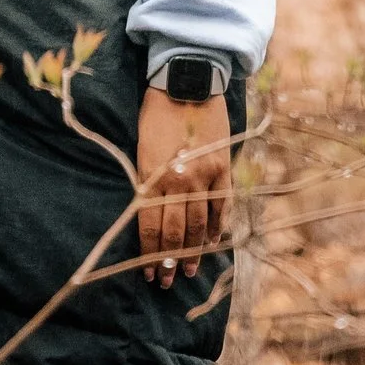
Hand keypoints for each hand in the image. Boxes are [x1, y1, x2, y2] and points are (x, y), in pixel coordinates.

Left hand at [136, 86, 230, 288]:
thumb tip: (146, 216)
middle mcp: (180, 180)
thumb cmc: (156, 113)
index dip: (150, 254)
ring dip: (193, 252)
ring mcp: (205, 175)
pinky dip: (217, 227)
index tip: (148, 275)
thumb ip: (146, 183)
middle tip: (166, 283)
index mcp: (154, 176)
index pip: (151, 226)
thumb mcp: (141, 149)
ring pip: (199, 224)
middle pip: (175, 232)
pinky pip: (222, 206)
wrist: (187, 81)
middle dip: (169, 262)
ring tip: (188, 272)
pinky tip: (211, 244)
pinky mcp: (223, 167)